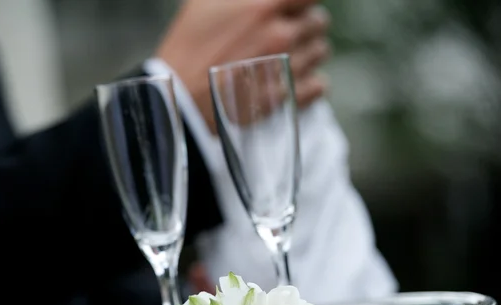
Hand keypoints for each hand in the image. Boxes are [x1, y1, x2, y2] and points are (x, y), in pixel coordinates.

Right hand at [156, 0, 330, 131]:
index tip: (292, 8)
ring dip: (308, 53)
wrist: (179, 99)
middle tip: (285, 34)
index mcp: (264, 5)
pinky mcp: (287, 98)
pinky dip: (310, 82)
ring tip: (284, 59)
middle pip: (319, 21)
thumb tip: (263, 1)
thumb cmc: (187, 48)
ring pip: (321, 51)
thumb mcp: (206, 3)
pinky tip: (290, 80)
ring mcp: (287, 67)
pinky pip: (321, 84)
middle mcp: (281, 34)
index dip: (301, 2)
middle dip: (304, 25)